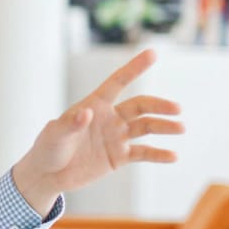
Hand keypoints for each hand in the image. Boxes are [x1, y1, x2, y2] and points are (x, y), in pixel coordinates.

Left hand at [10, 49, 181, 210]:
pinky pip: (142, 153)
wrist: (48, 175)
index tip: (152, 54)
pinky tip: (173, 156)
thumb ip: (70, 124)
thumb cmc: (47, 148)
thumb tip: (86, 113)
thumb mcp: (54, 135)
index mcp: (94, 105)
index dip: (134, 68)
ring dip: (163, 127)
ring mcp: (116, 137)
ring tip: (180, 128)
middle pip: (139, 106)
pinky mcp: (118, 157)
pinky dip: (158, 154)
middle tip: (177, 109)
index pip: (117, 82)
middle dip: (158, 106)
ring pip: (145, 127)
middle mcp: (110, 118)